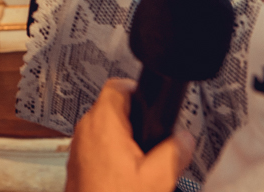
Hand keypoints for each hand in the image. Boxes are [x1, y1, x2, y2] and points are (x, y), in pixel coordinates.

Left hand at [66, 79, 194, 191]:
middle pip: (113, 107)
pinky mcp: (78, 162)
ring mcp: (79, 146)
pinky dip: (113, 154)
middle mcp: (86, 129)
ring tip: (143, 161)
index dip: (138, 89)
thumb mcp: (157, 178)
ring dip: (125, 139)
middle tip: (153, 139)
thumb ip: (176, 152)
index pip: (118, 85)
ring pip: (105, 129)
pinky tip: (127, 176)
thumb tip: (185, 138)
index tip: (152, 102)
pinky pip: (98, 146)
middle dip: (136, 120)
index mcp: (103, 123)